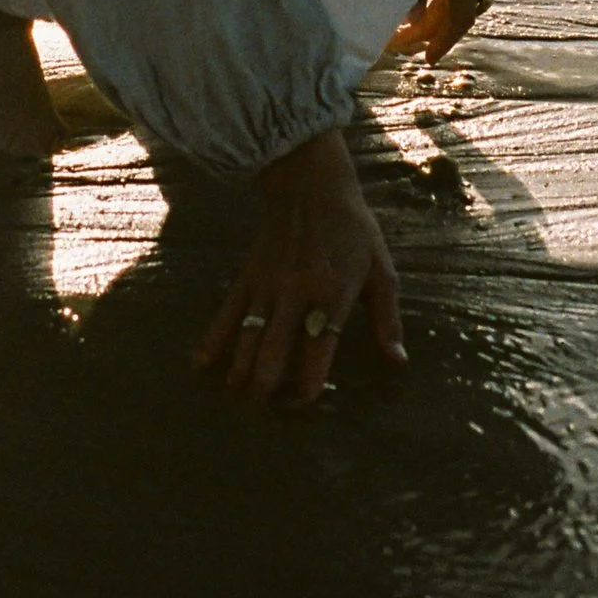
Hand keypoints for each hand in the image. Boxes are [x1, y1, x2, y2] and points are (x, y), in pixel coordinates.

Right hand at [196, 126, 405, 408]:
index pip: (317, 353)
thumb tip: (397, 361)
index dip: (308, 386)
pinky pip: (226, 313)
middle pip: (272, 352)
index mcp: (332, 295)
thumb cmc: (353, 230)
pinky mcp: (247, 277)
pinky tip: (199, 365)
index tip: (304, 402)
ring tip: (238, 397)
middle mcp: (295, 295)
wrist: (310, 185)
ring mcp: (266, 286)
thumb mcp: (381, 270)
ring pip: (246, 338)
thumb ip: (387, 319)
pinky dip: (211, 340)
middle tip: (263, 412)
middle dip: (264, 389)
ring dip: (239, 373)